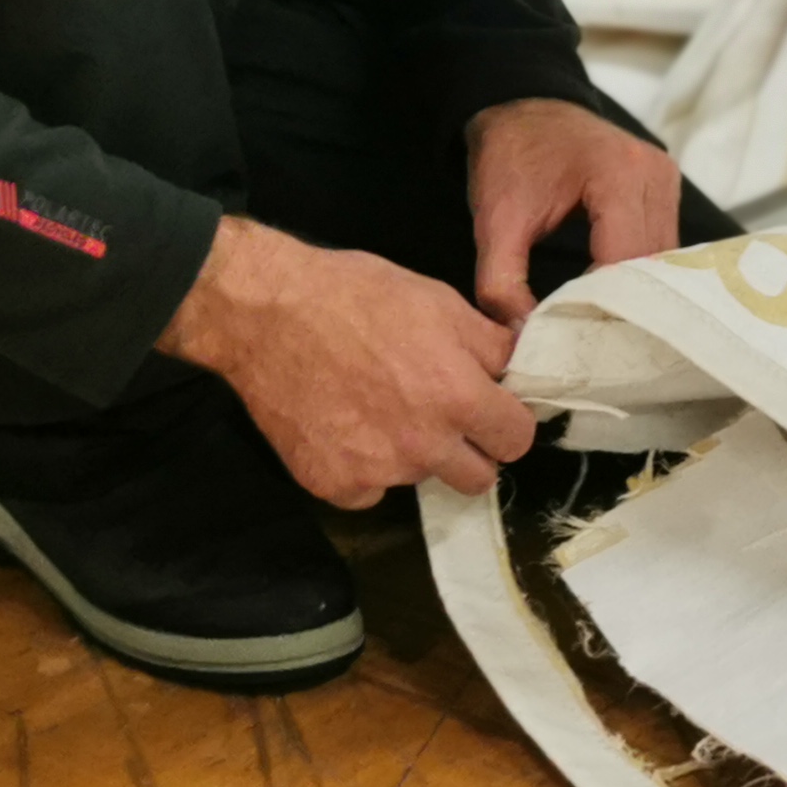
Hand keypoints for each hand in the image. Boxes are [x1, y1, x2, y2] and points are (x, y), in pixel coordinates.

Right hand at [158, 218, 533, 505]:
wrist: (266, 314)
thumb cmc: (355, 295)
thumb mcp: (437, 300)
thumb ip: (489, 343)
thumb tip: (521, 363)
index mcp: (458, 396)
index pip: (517, 438)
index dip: (507, 420)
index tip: (490, 407)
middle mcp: (424, 445)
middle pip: (478, 478)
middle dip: (470, 450)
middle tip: (440, 415)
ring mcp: (378, 472)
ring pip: (420, 479)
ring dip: (412, 454)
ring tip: (377, 405)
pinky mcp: (334, 486)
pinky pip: (370, 491)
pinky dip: (363, 466)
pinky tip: (343, 424)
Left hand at [468, 97, 682, 325]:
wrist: (522, 106)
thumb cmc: (509, 156)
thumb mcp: (494, 220)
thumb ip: (501, 283)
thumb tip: (522, 341)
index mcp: (617, 175)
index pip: (624, 261)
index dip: (602, 306)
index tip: (575, 341)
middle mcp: (653, 174)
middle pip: (651, 264)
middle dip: (621, 305)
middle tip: (589, 342)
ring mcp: (665, 179)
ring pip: (663, 260)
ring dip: (635, 291)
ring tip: (600, 322)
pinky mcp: (665, 187)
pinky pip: (663, 245)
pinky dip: (640, 272)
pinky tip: (613, 295)